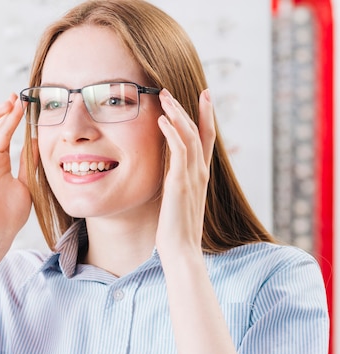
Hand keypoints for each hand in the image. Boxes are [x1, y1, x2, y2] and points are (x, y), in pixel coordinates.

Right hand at [0, 93, 34, 243]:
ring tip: (6, 105)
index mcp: (0, 162)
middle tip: (18, 99)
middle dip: (5, 111)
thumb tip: (36, 141)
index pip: (6, 133)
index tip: (26, 104)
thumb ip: (28, 161)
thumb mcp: (27, 181)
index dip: (14, 118)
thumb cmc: (11, 213)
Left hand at [155, 89, 215, 256]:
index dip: (205, 116)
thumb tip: (167, 170)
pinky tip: (161, 119)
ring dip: (176, 113)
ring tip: (163, 96)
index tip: (204, 95)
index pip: (206, 139)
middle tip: (170, 90)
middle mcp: (200, 173)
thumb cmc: (176, 229)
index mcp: (200, 176)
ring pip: (189, 136)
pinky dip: (172, 132)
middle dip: (186, 108)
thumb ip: (175, 181)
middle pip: (198, 132)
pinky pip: (179, 151)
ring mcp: (192, 177)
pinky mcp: (180, 183)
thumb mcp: (176, 199)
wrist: (181, 250)